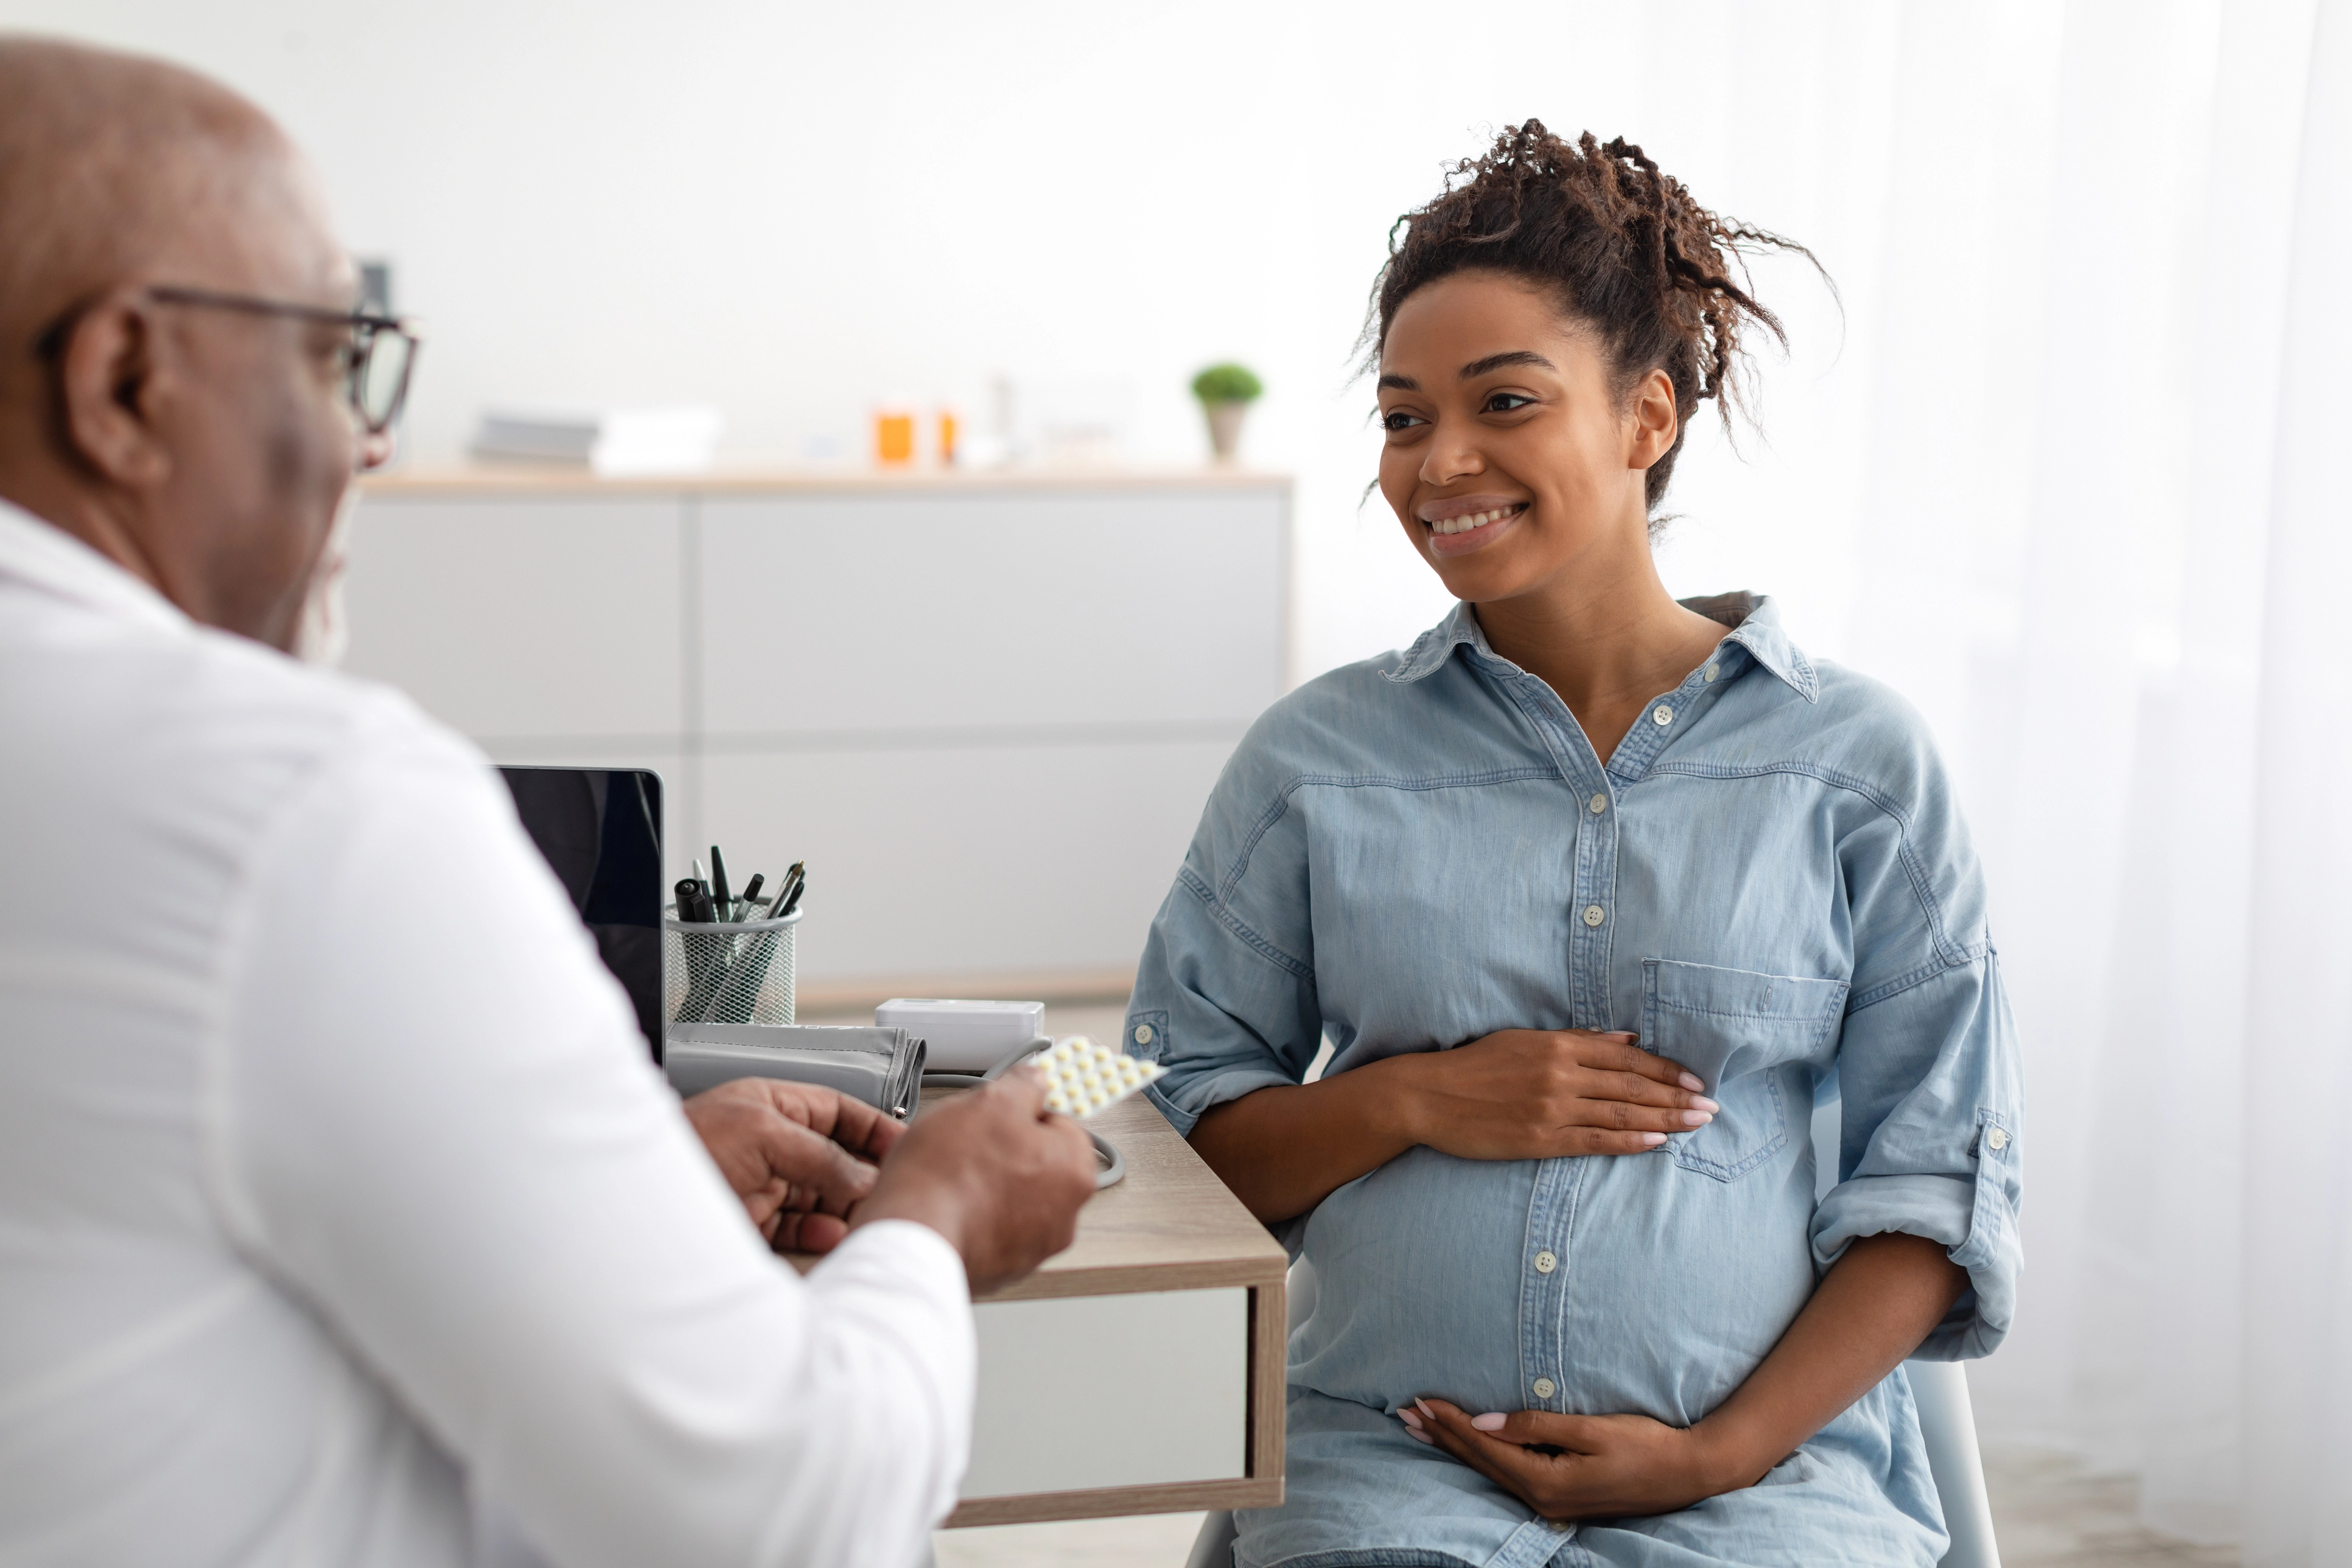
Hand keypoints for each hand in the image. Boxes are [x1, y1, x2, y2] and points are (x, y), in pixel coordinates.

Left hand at [681, 1077, 902, 1251]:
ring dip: (841, 1212)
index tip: (904, 1148)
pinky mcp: (749, 1222)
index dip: (873, 1128)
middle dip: (861, 1177)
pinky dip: (816, 1236)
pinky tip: (828, 1239)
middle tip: (886, 1196)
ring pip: (818, 1198)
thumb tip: (863, 1176)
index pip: (838, 1111)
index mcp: (772, 1107)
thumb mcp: (762, 1134)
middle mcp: (768, 1143)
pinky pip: (796, 1229)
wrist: (629, 1202)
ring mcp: (759, 1183)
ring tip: (860, 1223)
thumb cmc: (681, 1147)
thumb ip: (819, 1154)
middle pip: (833, 1159)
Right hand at [851, 1068, 1098, 1294]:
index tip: (1001, 1110)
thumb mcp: (991, 1101)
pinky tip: (948, 1204)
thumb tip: (1034, 1080)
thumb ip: (1023, 1085)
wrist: (910, 1239)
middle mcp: (1064, 1216)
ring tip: (952, 1175)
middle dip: (1004, 1149)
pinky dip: (972, 1215)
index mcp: (1075, 1172)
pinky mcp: (1000, 1268)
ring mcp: (1032, 1247)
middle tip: (968, 1141)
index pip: (1061, 1122)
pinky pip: (989, 1227)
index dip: (1023, 1109)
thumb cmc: (949, 1176)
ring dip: (987, 1183)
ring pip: (1011, 1196)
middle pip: (1037, 1162)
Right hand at [1393, 1029, 1716, 1160]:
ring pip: (1620, 1113)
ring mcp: (1552, 1109)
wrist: (1430, 1096)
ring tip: (1698, 1124)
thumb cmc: (1476, 1065)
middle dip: (1677, 1097)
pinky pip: (1595, 1140)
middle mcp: (1560, 1075)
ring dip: (1665, 1119)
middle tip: (1712, 1106)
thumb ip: (1578, 1041)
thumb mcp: (1525, 1040)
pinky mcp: (1540, 1139)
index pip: (1626, 1058)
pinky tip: (1657, 1142)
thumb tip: (1627, 1039)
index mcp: (1558, 1046)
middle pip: (1631, 1086)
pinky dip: (1629, 1140)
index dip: (1665, 1070)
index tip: (1695, 1080)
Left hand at [1398, 1397, 1734, 1519]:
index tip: (1420, 1401)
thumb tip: (1485, 1421)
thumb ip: (1534, 1425)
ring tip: (1423, 1429)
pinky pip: (1508, 1474)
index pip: (1483, 1448)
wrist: (1688, 1473)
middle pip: (1479, 1463)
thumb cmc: (1644, 1445)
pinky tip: (1470, 1449)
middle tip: (1405, 1413)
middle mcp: (1541, 1499)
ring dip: (1456, 1447)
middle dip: (1441, 1436)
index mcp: (1545, 1482)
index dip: (1450, 1423)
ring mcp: (1551, 1502)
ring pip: (1490, 1470)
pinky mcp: (1561, 1496)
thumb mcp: (1590, 1429)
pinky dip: (1483, 1457)